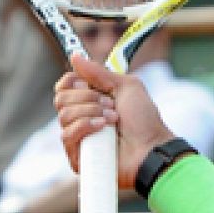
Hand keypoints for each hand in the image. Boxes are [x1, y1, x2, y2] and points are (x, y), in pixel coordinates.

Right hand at [55, 55, 174, 190]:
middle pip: (61, 98)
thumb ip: (100, 72)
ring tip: (113, 120)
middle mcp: (81, 118)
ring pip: (64, 115)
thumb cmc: (145, 121)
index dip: (74, 82)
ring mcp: (79, 138)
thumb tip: (75, 56)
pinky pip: (67, 135)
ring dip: (92, 112)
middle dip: (88, 98)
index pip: (64, 85)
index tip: (91, 85)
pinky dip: (86, 127)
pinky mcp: (78, 156)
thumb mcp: (127, 87)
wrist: (152, 148)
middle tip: (111, 105)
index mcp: (90, 101)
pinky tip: (103, 130)